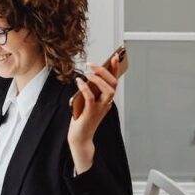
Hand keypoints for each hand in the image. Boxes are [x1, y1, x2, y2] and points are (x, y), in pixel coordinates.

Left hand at [67, 55, 119, 172]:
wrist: (80, 138)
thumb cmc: (82, 120)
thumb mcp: (87, 102)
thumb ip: (90, 92)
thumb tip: (87, 77)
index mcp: (106, 100)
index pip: (114, 82)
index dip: (116, 69)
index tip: (115, 56)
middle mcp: (106, 104)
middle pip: (113, 84)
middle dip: (105, 71)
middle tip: (92, 64)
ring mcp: (100, 109)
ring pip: (107, 90)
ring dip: (98, 79)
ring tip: (87, 72)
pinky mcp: (90, 113)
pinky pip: (90, 98)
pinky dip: (85, 88)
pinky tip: (79, 81)